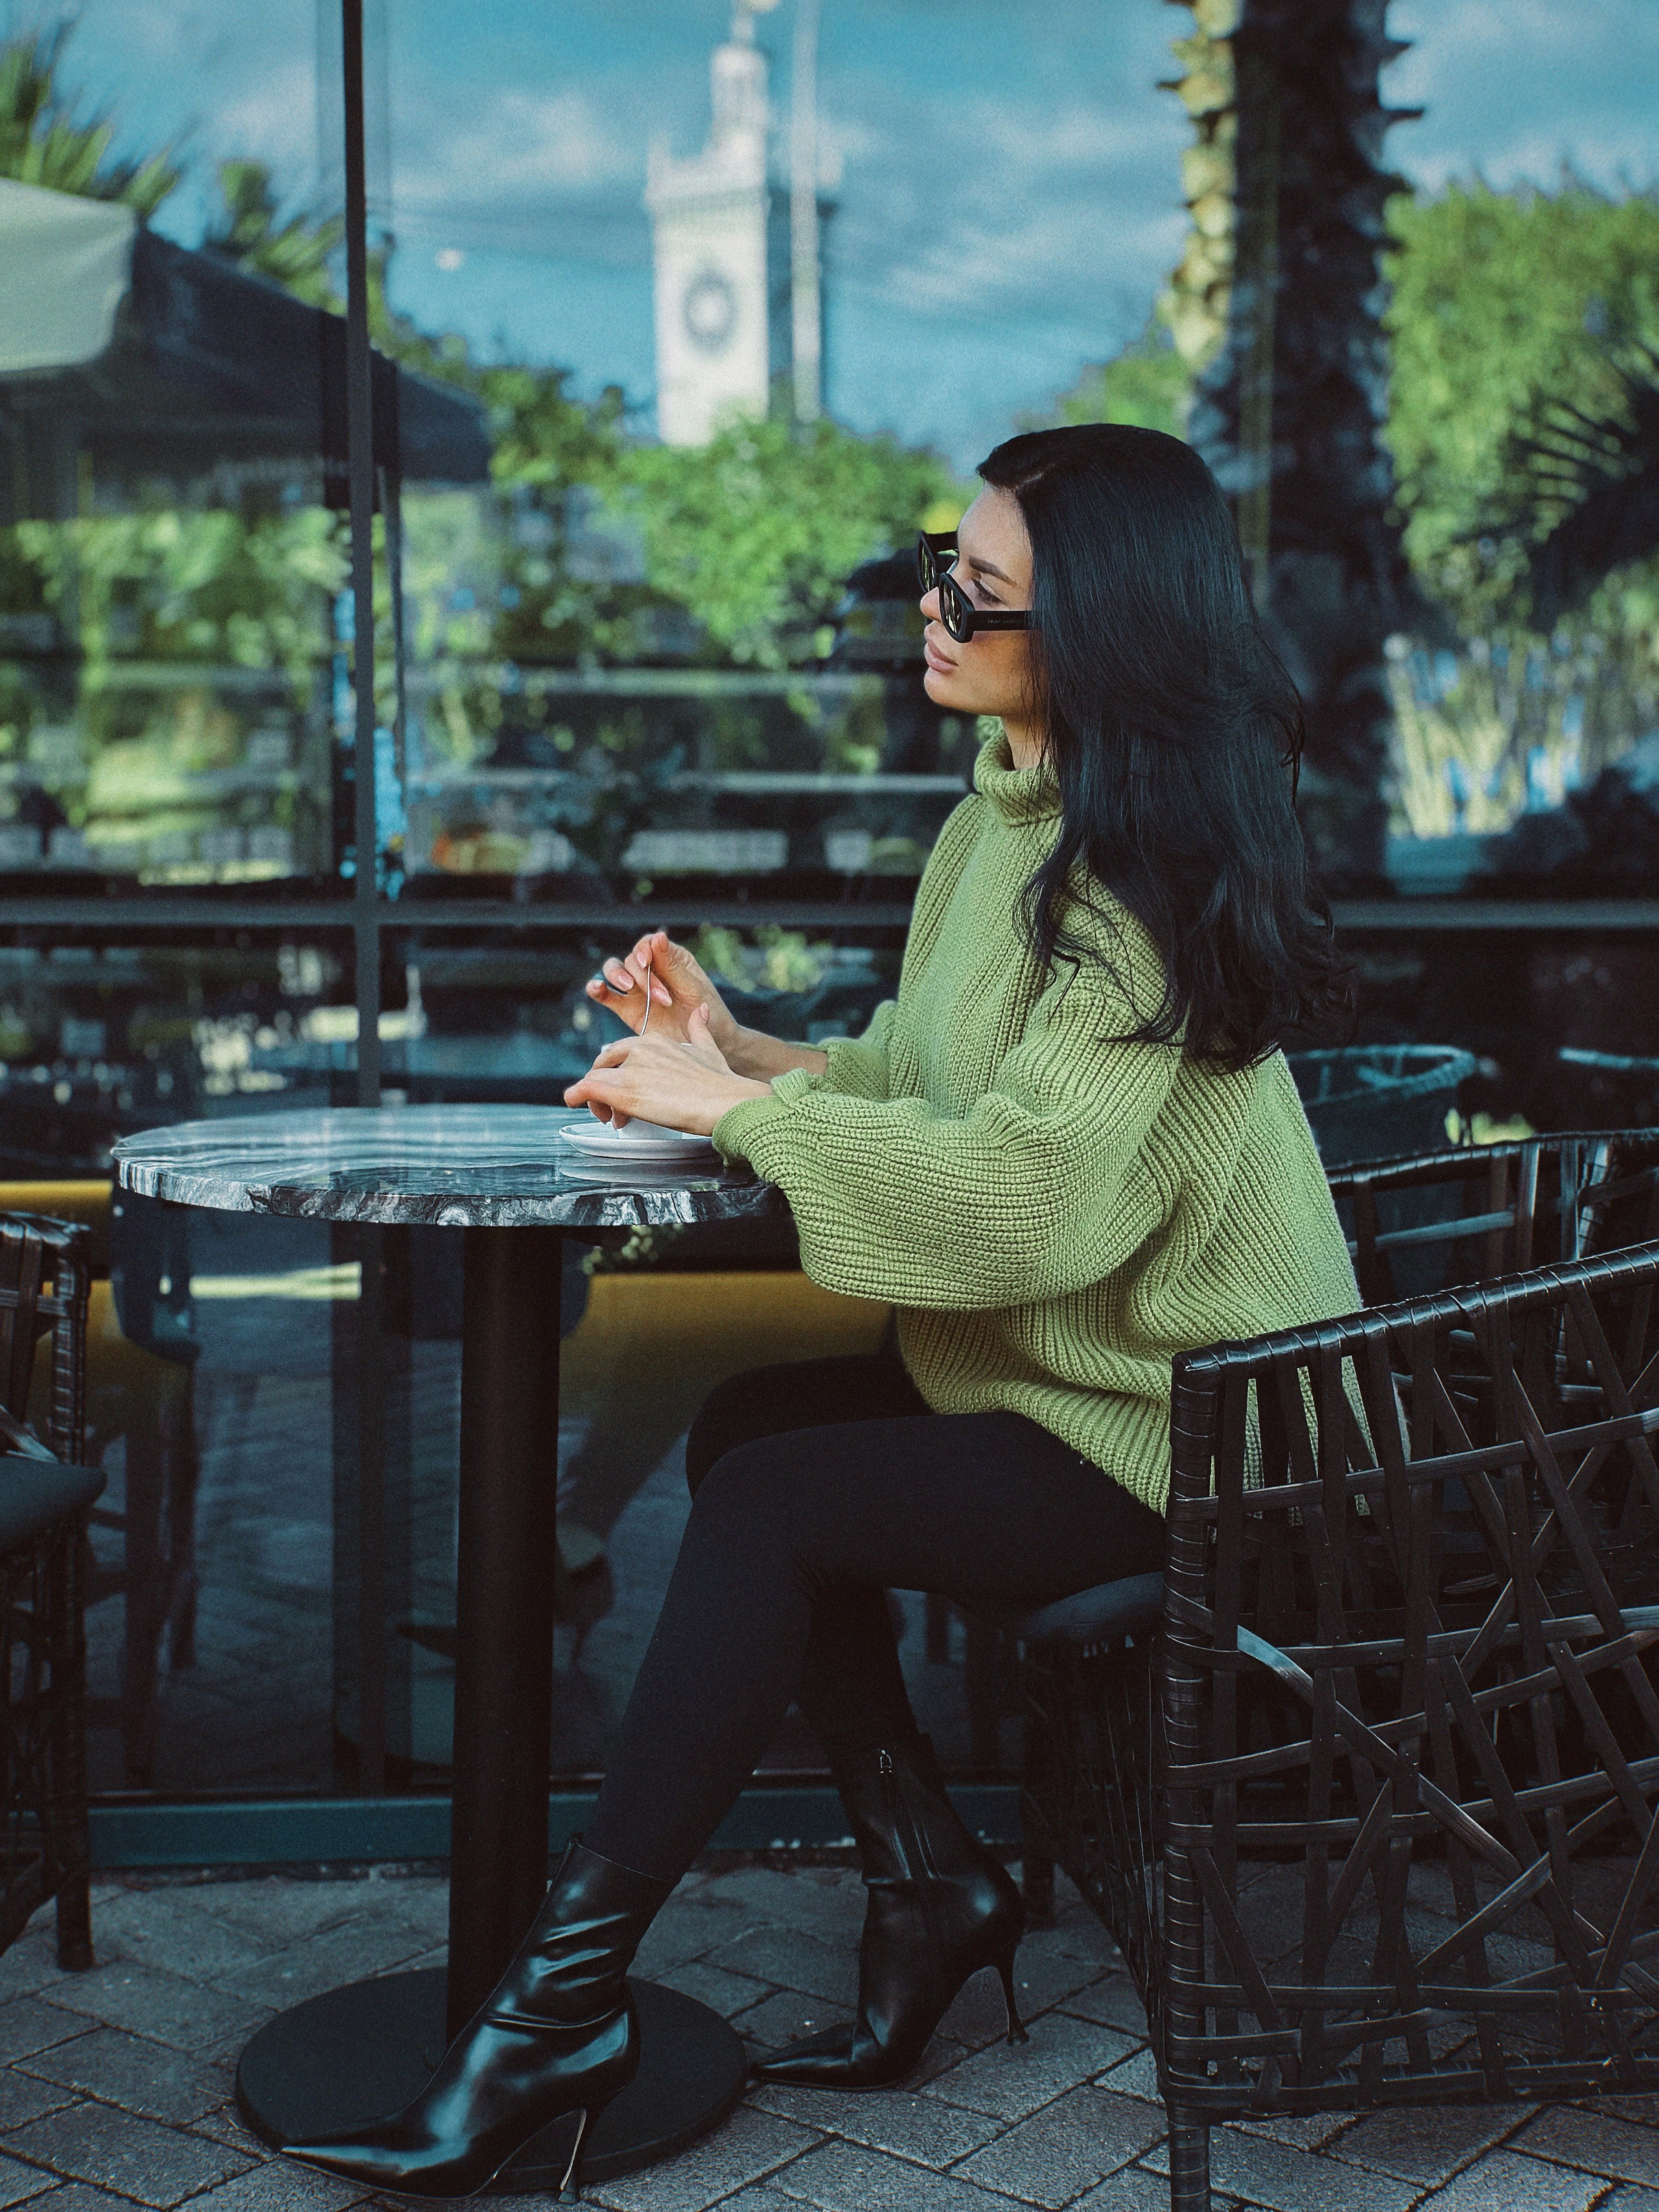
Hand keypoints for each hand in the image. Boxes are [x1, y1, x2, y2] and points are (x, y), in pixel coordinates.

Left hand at [563, 1004, 771, 1135]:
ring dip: (596, 1101)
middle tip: (614, 1110)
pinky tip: (573, 1103)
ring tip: (610, 1118)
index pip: (620, 1052)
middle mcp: (639, 1051)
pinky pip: (586, 1089)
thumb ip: (699, 1028)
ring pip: (593, 1079)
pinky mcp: (624, 1093)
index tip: (625, 1090)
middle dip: (604, 1087)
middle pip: (603, 1065)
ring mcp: (630, 1071)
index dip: (617, 1072)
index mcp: (654, 1040)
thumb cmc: (720, 1082)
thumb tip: (700, 1010)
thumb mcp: (708, 1047)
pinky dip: (575, 1096)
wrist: (725, 1102)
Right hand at [585, 931, 742, 1059]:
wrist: (707, 1047)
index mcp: (671, 959)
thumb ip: (672, 966)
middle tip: (661, 998)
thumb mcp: (693, 989)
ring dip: (618, 975)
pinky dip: (598, 989)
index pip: (648, 944)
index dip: (643, 949)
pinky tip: (596, 987)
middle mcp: (651, 970)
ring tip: (629, 987)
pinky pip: (608, 996)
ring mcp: (638, 990)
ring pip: (615, 971)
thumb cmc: (709, 1014)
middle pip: (631, 960)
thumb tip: (659, 935)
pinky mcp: (627, 1009)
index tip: (645, 961)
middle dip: (642, 975)